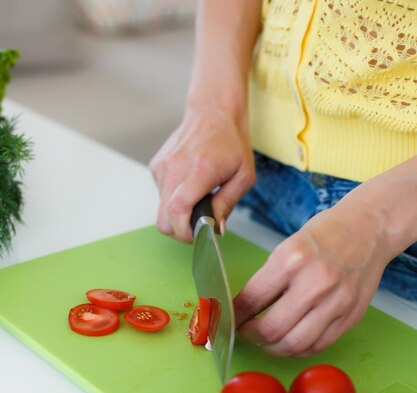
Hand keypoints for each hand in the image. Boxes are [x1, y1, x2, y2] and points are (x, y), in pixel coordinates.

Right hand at [149, 105, 254, 241]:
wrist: (213, 112)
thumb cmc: (231, 143)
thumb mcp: (243, 176)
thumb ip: (228, 204)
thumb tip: (216, 228)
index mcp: (199, 170)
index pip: (178, 209)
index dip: (185, 231)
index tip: (197, 235)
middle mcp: (175, 168)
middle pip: (163, 218)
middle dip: (179, 231)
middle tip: (197, 226)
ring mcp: (162, 167)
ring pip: (160, 210)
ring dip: (177, 214)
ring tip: (196, 200)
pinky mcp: (156, 166)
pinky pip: (160, 195)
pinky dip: (172, 199)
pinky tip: (187, 187)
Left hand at [234, 193, 392, 356]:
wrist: (368, 230)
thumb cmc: (325, 236)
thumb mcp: (286, 247)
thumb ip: (267, 280)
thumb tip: (242, 310)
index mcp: (292, 259)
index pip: (252, 300)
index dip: (236, 316)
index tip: (231, 319)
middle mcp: (316, 283)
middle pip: (272, 330)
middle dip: (251, 335)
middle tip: (247, 331)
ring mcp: (337, 302)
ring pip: (295, 345)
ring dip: (273, 348)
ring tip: (267, 340)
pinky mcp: (351, 316)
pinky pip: (318, 346)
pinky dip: (299, 349)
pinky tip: (290, 341)